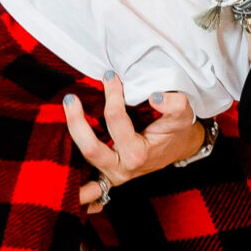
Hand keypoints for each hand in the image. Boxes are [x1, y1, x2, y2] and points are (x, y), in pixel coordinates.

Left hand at [63, 78, 203, 213]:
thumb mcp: (183, 115)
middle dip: (77, 123)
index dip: (112, 96)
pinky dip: (75, 152)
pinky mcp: (104, 173)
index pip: (117, 121)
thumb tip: (155, 96)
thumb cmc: (177, 131)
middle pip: (90, 149)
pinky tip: (66, 132)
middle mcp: (121, 169)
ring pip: (83, 157)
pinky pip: (85, 167)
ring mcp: (111, 174)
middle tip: (71, 98)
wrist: (178, 149)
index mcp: (138, 155)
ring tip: (68, 106)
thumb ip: (174, 105)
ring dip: (72, 132)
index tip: (110, 76)